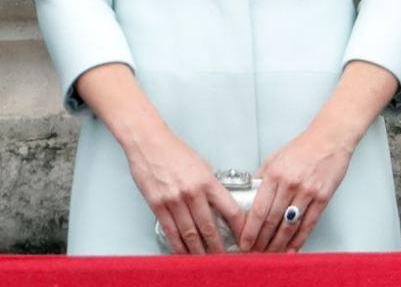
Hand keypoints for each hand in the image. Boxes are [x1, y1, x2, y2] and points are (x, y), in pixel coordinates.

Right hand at [125, 126, 244, 254]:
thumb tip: (219, 201)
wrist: (150, 144)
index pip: (230, 209)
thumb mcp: (202, 165)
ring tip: (206, 262)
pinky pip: (171, 232)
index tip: (244, 238)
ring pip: (190, 234)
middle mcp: (192, 192)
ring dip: (199, 251)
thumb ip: (210, 184)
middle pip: (209, 227)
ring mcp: (174, 201)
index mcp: (208, 180)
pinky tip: (184, 254)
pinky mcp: (158, 206)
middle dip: (218, 247)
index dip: (239, 227)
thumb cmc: (175, 152)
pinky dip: (178, 246)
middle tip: (225, 259)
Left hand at [240, 125, 352, 252]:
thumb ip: (262, 177)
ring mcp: (307, 191)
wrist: (331, 137)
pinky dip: (299, 240)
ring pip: (288, 226)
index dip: (250, 231)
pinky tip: (292, 248)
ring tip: (270, 254)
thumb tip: (249, 195)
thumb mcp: (276, 156)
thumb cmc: (305, 146)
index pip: (258, 210)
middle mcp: (290, 183)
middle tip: (255, 253)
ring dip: (278, 245)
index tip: (244, 243)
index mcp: (275, 173)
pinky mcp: (323, 197)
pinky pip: (308, 224)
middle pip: (271, 221)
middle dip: (261, 242)